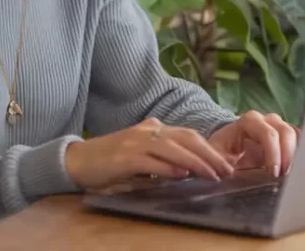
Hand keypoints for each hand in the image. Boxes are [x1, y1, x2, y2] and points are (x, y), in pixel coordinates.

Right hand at [65, 118, 234, 189]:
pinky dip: (169, 168)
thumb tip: (188, 171)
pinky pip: (152, 161)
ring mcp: (136, 142)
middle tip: (227, 170)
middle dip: (210, 154)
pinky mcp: (125, 158)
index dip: (209, 148)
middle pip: (187, 138)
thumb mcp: (140, 156)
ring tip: (213, 175)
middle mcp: (147, 131)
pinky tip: (182, 175)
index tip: (225, 163)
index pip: (188, 135)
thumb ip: (161, 159)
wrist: (77, 160)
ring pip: (174, 148)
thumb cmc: (110, 162)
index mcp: (153, 129)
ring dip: (196, 162)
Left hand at [207, 111, 299, 177]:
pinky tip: (296, 169)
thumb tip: (227, 172)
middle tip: (284, 176)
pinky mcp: (285, 136)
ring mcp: (277, 126)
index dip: (273, 153)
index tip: (273, 173)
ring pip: (295, 135)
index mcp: (249, 121)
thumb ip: (220, 162)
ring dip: (296, 155)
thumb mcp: (216, 155)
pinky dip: (300, 154)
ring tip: (290, 174)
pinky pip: (299, 140)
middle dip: (287, 155)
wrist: (226, 145)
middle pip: (286, 132)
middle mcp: (266, 120)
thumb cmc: (221, 150)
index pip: (267, 133)